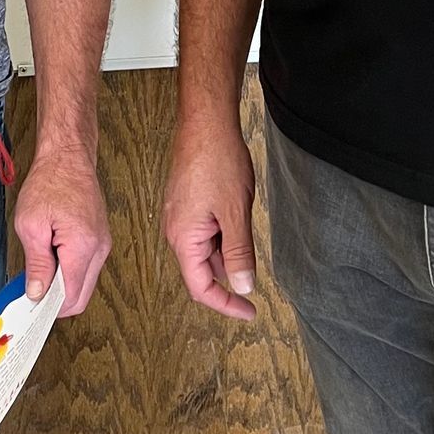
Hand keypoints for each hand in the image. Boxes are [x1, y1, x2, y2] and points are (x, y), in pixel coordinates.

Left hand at [14, 145, 109, 316]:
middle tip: (32, 293)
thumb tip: (37, 293)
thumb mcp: (31, 225)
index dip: (49, 308)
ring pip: (84, 283)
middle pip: (81, 296)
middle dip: (56, 301)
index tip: (31, 306)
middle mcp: (99, 249)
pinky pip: (86, 267)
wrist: (68, 156)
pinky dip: (69, 271)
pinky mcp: (99, 238)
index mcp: (83, 247)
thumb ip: (37, 264)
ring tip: (39, 271)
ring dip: (62, 285)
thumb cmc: (49, 182)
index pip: (71, 297)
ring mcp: (103, 244)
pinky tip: (51, 259)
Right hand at [163, 113, 257, 320]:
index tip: (249, 311)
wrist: (206, 122)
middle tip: (256, 276)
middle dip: (230, 273)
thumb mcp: (235, 213)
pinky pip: (205, 231)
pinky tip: (239, 217)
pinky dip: (224, 234)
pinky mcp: (187, 203)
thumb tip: (243, 286)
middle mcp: (176, 230)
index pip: (201, 287)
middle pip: (202, 269)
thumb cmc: (216, 161)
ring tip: (247, 229)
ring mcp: (181, 215)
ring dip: (229, 250)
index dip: (226, 304)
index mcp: (183, 238)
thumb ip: (239, 253)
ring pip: (206, 249)